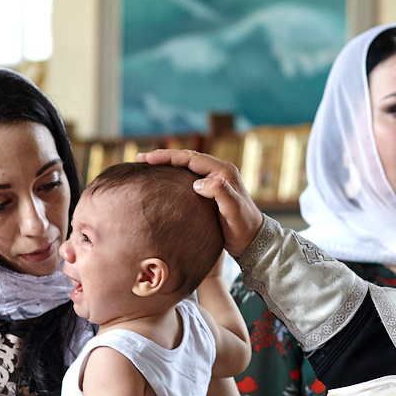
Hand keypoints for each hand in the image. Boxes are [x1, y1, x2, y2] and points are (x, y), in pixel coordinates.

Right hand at [139, 149, 264, 257]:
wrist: (253, 240)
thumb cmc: (243, 227)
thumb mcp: (233, 211)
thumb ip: (221, 194)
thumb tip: (202, 182)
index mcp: (223, 171)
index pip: (191, 157)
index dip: (168, 156)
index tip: (148, 159)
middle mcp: (220, 171)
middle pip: (187, 157)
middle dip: (164, 156)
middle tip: (141, 159)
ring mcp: (216, 179)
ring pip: (188, 166)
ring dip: (168, 163)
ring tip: (148, 166)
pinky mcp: (212, 189)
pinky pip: (190, 176)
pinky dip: (175, 174)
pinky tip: (163, 180)